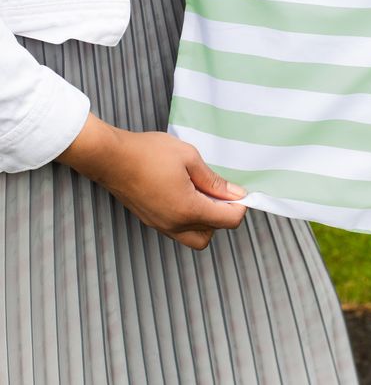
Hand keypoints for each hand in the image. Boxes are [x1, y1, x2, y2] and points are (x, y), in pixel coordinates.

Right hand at [56, 113, 246, 249]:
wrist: (111, 158)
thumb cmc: (148, 153)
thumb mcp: (190, 159)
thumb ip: (214, 181)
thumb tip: (235, 194)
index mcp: (188, 210)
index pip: (228, 220)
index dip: (240, 206)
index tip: (239, 190)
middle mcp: (174, 225)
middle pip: (212, 233)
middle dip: (223, 215)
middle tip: (221, 191)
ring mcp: (161, 225)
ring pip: (195, 236)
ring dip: (205, 219)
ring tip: (203, 192)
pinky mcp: (152, 221)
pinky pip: (179, 229)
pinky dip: (190, 217)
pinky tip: (188, 193)